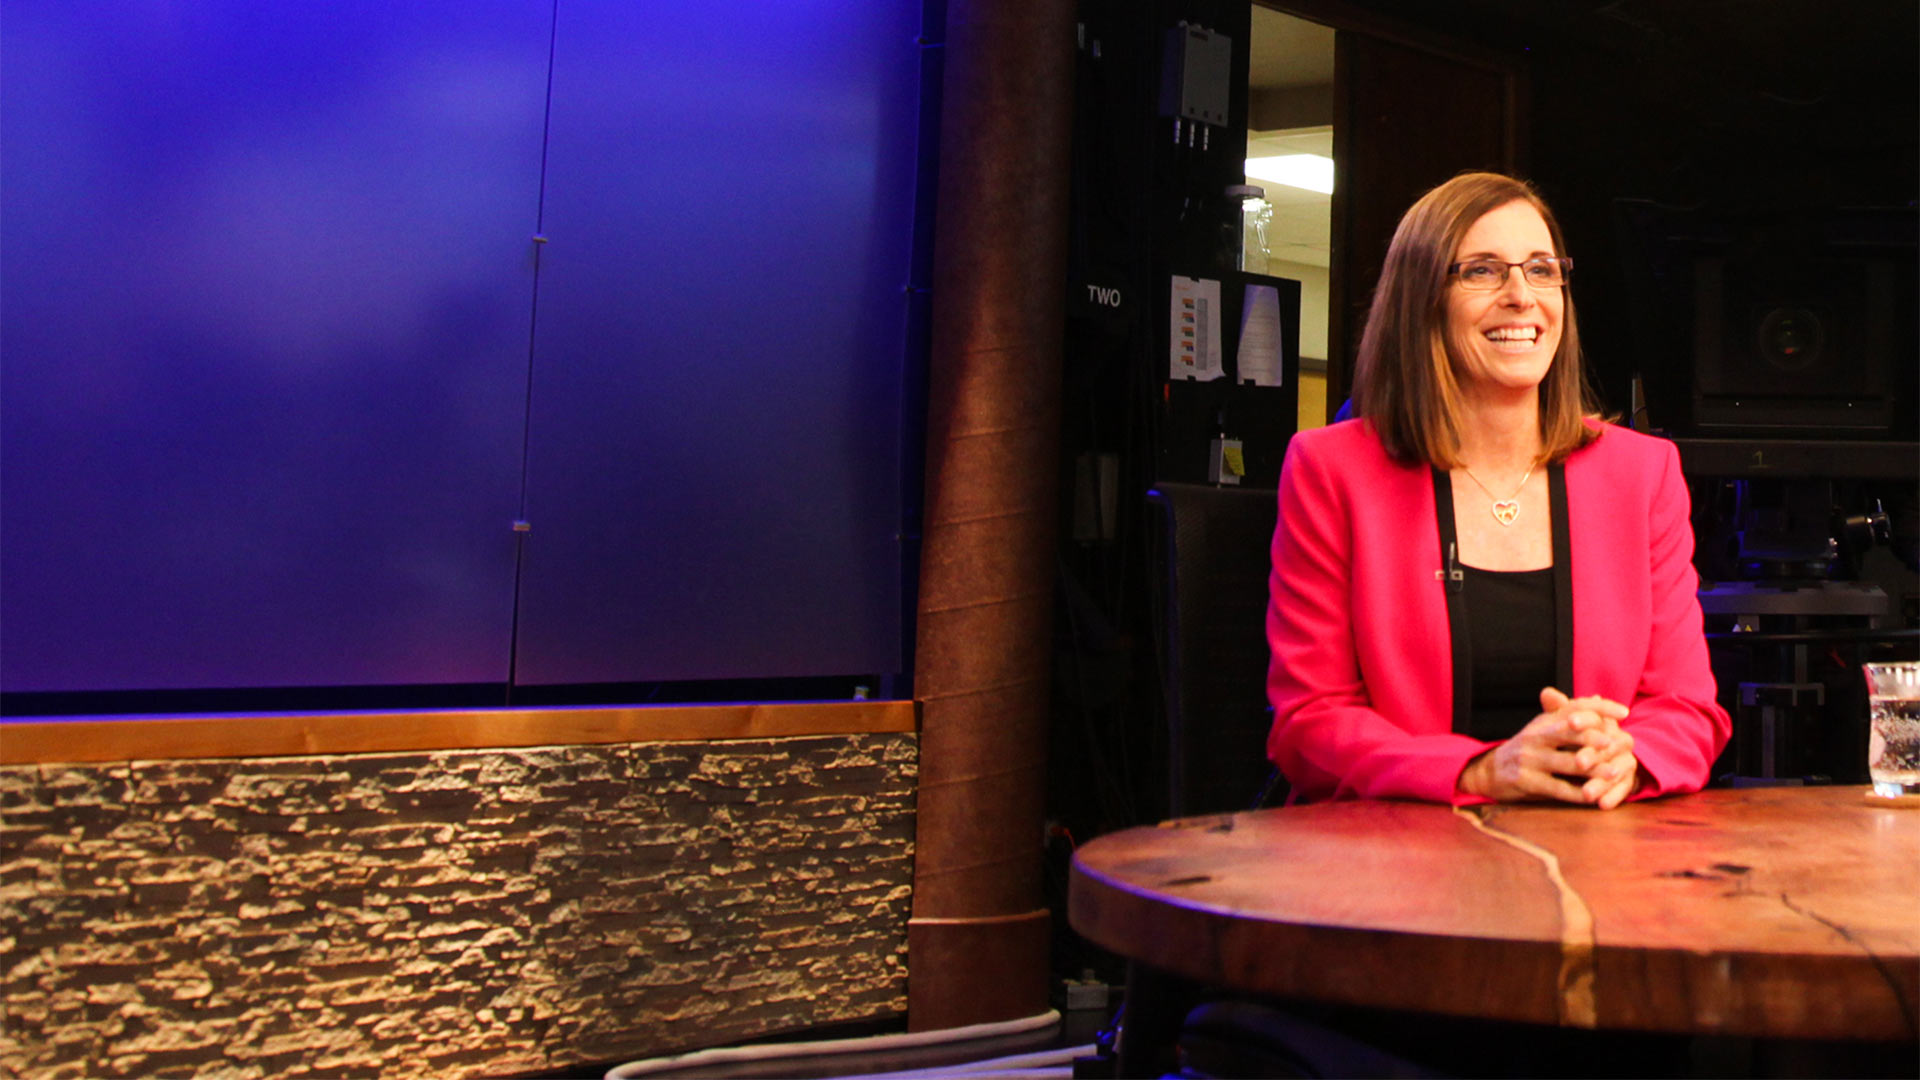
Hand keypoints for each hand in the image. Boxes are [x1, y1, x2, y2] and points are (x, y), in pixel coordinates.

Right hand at [1457, 688, 1636, 805]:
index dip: (1599, 708)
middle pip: (1568, 732)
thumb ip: (1568, 715)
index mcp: (1543, 721)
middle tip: (1617, 742)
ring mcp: (1530, 760)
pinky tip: (1596, 797)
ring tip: (1615, 773)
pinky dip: (1579, 794)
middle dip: (1593, 737)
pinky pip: (1558, 788)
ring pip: (1567, 763)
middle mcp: (1535, 737)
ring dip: (1594, 770)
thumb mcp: (1543, 728)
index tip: (1625, 712)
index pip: (1573, 707)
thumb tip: (1598, 697)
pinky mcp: (1527, 782)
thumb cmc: (1527, 750)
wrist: (1489, 772)